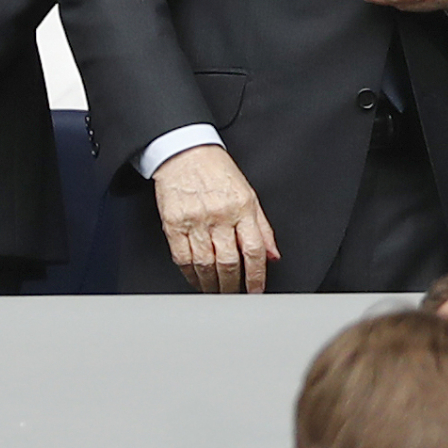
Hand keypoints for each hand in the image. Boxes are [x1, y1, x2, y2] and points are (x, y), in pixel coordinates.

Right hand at [154, 144, 278, 292]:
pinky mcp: (174, 224)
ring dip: (212, 284)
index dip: (257, 275)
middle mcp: (220, 215)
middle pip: (230, 261)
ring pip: (206, 264)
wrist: (185, 152)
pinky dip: (191, 275)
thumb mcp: (248, 193)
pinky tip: (197, 280)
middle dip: (234, 285)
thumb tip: (273, 255)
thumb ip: (262, 227)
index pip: (254, 249)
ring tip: (217, 291)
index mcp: (242, 207)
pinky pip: (183, 258)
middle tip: (235, 295)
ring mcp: (196, 220)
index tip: (256, 290)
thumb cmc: (216, 171)